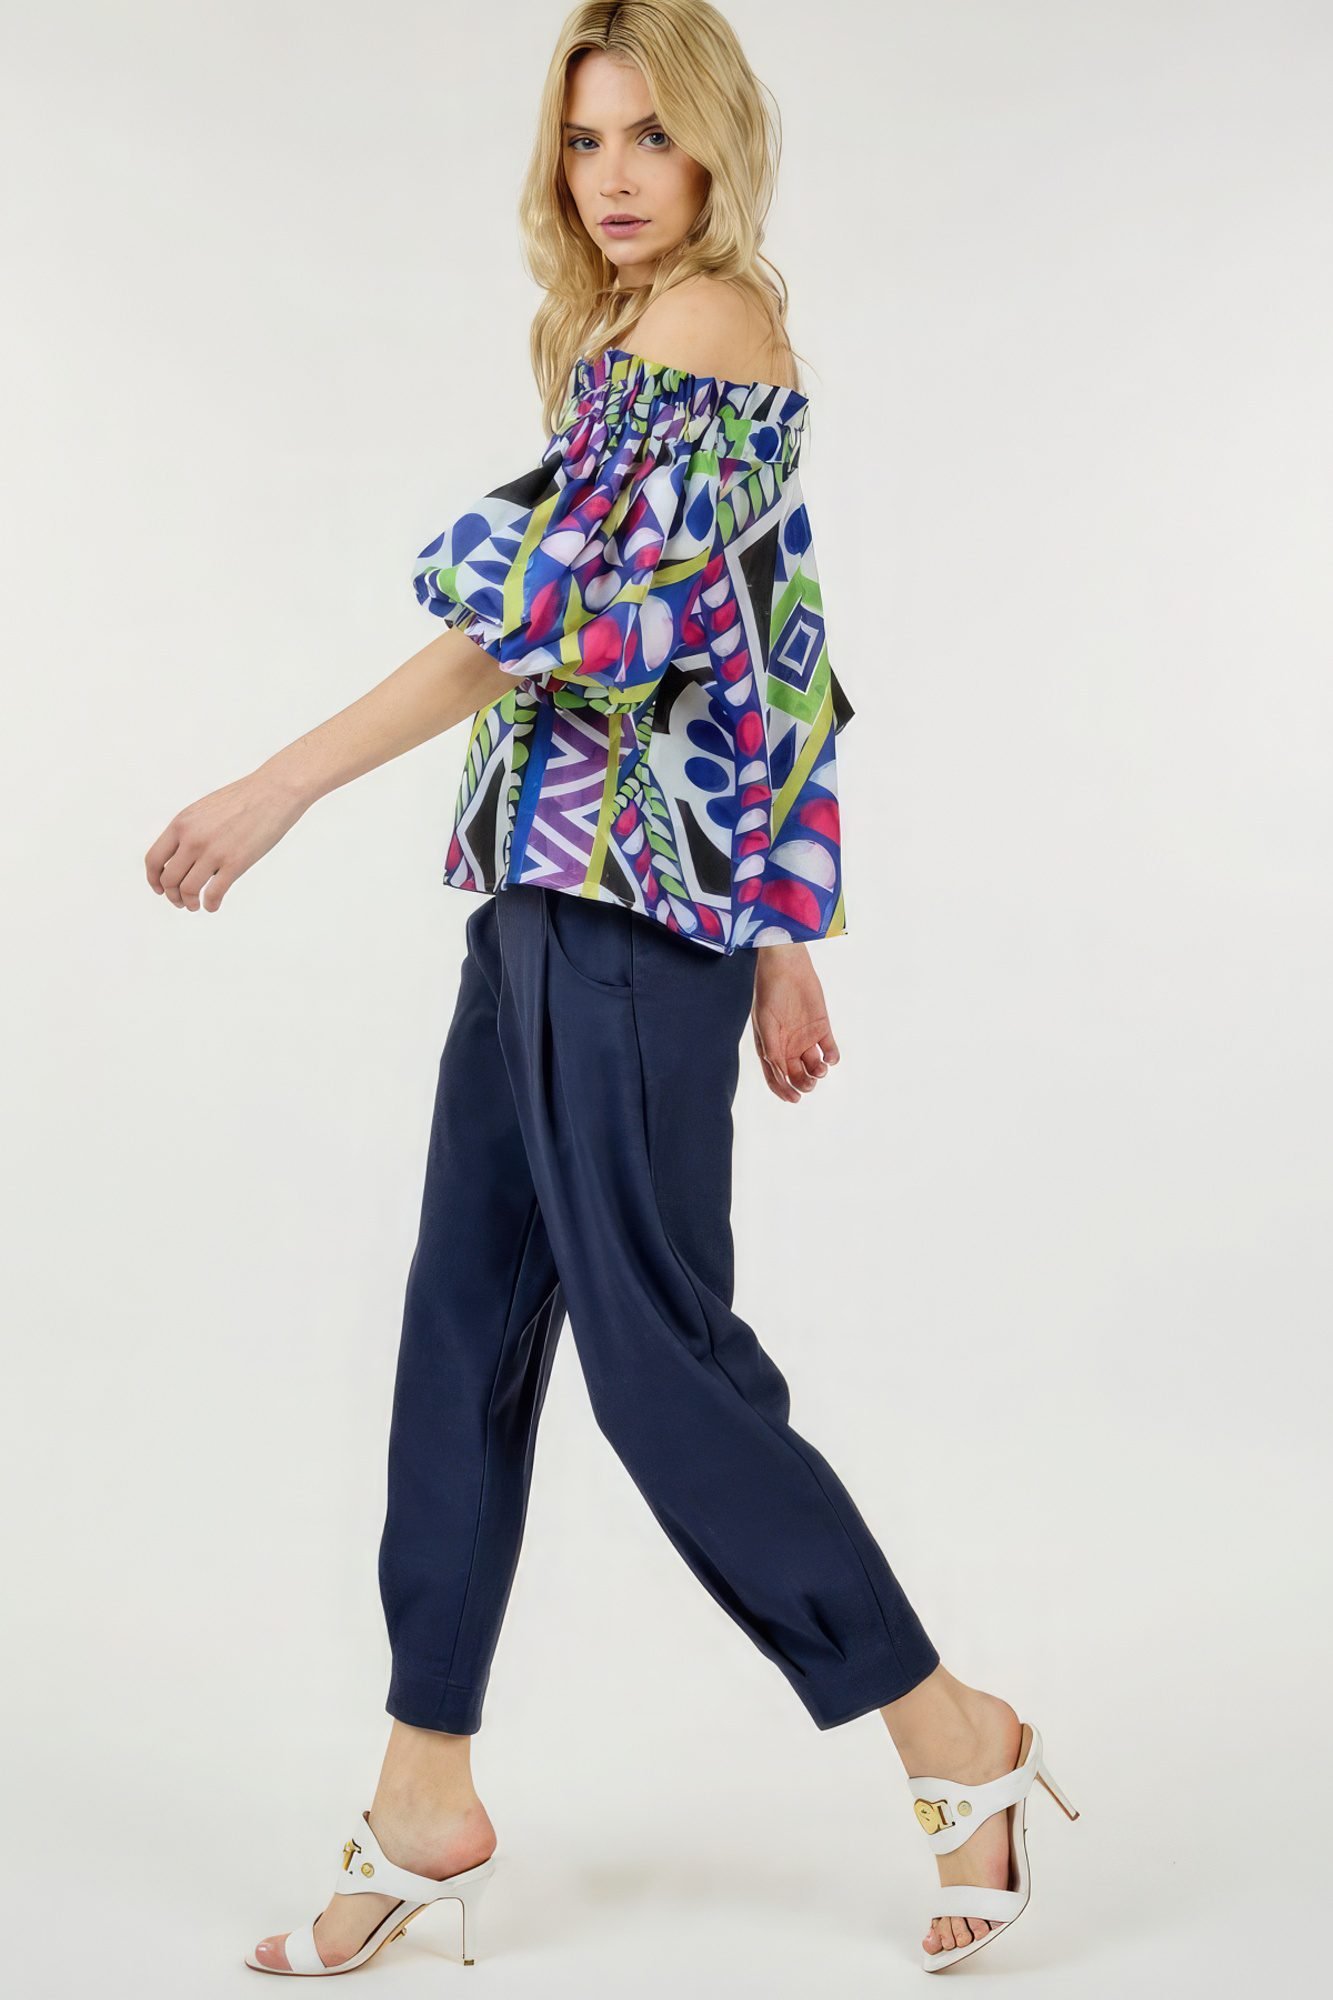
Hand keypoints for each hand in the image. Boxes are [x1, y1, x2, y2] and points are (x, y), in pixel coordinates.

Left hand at [144, 766, 308, 911]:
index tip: (160, 889)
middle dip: (172, 895)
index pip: (154, 859)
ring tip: (195, 906)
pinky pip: (214, 893)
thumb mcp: (204, 810)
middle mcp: (193, 838)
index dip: (153, 879)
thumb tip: (185, 858)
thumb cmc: (244, 798)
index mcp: (182, 823)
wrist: (274, 791)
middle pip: (169, 879)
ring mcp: (213, 851)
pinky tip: (213, 905)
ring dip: (189, 903)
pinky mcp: (235, 862)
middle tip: (180, 902)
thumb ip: (190, 831)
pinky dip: (210, 905)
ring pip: (188, 889)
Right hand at [750, 942, 841, 1102]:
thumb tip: (780, 1076)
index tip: (794, 1099)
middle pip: (797, 1074)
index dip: (784, 1091)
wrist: (786, 967)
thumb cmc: (770, 994)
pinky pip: (829, 1048)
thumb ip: (772, 1051)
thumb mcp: (766, 1025)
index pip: (777, 1077)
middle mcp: (788, 1045)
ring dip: (817, 1071)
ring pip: (814, 1064)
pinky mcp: (822, 1027)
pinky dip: (832, 1056)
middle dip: (803, 1083)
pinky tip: (830, 1057)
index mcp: (771, 1047)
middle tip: (809, 1084)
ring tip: (819, 1068)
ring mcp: (805, 1037)